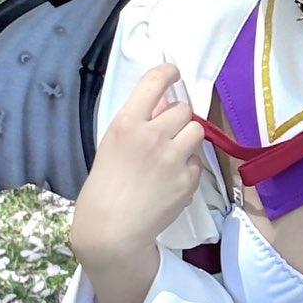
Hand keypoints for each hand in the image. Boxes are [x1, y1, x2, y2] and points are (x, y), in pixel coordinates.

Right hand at [69, 61, 205, 270]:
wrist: (112, 230)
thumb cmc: (105, 187)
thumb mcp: (112, 145)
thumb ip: (138, 123)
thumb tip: (163, 105)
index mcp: (127, 123)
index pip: (154, 82)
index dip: (168, 72)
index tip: (173, 73)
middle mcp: (152, 135)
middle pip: (183, 109)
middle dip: (177, 118)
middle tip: (167, 133)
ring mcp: (173, 158)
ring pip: (196, 130)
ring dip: (187, 138)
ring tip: (173, 154)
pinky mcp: (187, 180)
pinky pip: (197, 162)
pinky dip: (188, 168)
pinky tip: (170, 181)